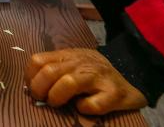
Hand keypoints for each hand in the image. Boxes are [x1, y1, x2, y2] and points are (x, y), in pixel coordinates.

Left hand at [26, 48, 147, 115]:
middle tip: (44, 100)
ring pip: (69, 83)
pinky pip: (92, 104)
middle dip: (40, 90)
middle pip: (49, 72)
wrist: (133, 77)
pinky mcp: (114, 94)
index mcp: (69, 56)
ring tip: (59, 104)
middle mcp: (82, 63)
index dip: (30, 77)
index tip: (32, 90)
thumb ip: (55, 70)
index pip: (38, 60)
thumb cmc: (95, 75)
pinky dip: (84, 108)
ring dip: (57, 97)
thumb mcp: (74, 65)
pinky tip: (84, 107)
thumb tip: (30, 88)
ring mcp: (98, 77)